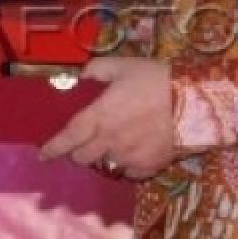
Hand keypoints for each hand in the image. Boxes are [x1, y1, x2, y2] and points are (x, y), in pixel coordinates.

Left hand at [38, 57, 177, 179]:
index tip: (43, 154)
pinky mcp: (147, 168)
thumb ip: (97, 69)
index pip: (67, 138)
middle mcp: (109, 142)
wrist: (194, 102)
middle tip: (84, 141)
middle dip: (78, 151)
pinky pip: (128, 173)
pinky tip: (132, 152)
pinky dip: (126, 165)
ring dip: (102, 157)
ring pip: (104, 167)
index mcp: (99, 116)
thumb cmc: (156, 79)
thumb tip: (82, 76)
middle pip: (82, 158)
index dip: (52, 148)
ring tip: (111, 144)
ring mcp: (128, 158)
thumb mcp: (124, 65)